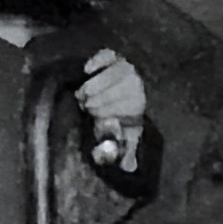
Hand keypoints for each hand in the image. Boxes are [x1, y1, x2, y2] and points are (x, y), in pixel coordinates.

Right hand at [76, 49, 147, 168]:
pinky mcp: (115, 56)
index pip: (120, 108)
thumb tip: (128, 168)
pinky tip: (87, 71)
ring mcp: (126, 67)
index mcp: (139, 103)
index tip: (93, 116)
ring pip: (105, 77)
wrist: (126, 89)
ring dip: (90, 87)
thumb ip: (123, 150)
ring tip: (83, 95)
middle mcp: (136, 83)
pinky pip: (105, 56)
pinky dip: (95, 63)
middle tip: (86, 106)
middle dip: (95, 102)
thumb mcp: (125, 134)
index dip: (104, 113)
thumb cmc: (122, 115)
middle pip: (110, 93)